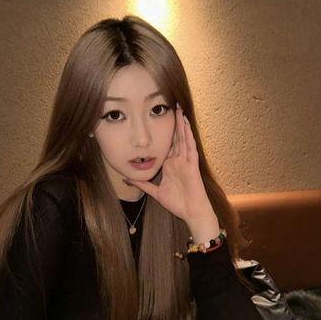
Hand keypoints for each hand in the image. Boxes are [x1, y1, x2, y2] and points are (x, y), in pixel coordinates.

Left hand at [123, 104, 213, 223]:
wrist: (191, 213)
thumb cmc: (177, 203)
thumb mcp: (155, 192)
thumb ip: (143, 185)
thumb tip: (128, 180)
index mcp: (170, 165)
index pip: (167, 145)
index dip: (164, 132)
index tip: (158, 119)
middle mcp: (178, 161)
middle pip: (176, 138)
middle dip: (174, 123)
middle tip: (172, 106)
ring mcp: (186, 162)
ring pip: (184, 139)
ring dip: (182, 125)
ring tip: (179, 110)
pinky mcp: (192, 165)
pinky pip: (190, 148)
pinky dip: (188, 136)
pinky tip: (186, 125)